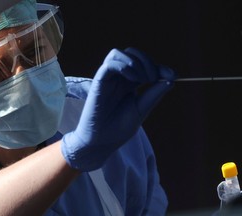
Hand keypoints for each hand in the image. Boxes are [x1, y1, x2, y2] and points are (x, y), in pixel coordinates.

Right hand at [61, 47, 175, 170]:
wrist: (102, 142)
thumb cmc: (119, 128)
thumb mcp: (142, 109)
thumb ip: (154, 94)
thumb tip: (171, 79)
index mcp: (129, 84)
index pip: (143, 65)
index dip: (158, 66)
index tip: (172, 75)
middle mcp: (118, 79)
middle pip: (131, 54)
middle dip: (147, 61)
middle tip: (153, 78)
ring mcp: (108, 79)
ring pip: (118, 54)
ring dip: (135, 62)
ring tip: (143, 79)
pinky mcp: (99, 82)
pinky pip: (109, 64)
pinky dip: (124, 66)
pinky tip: (133, 79)